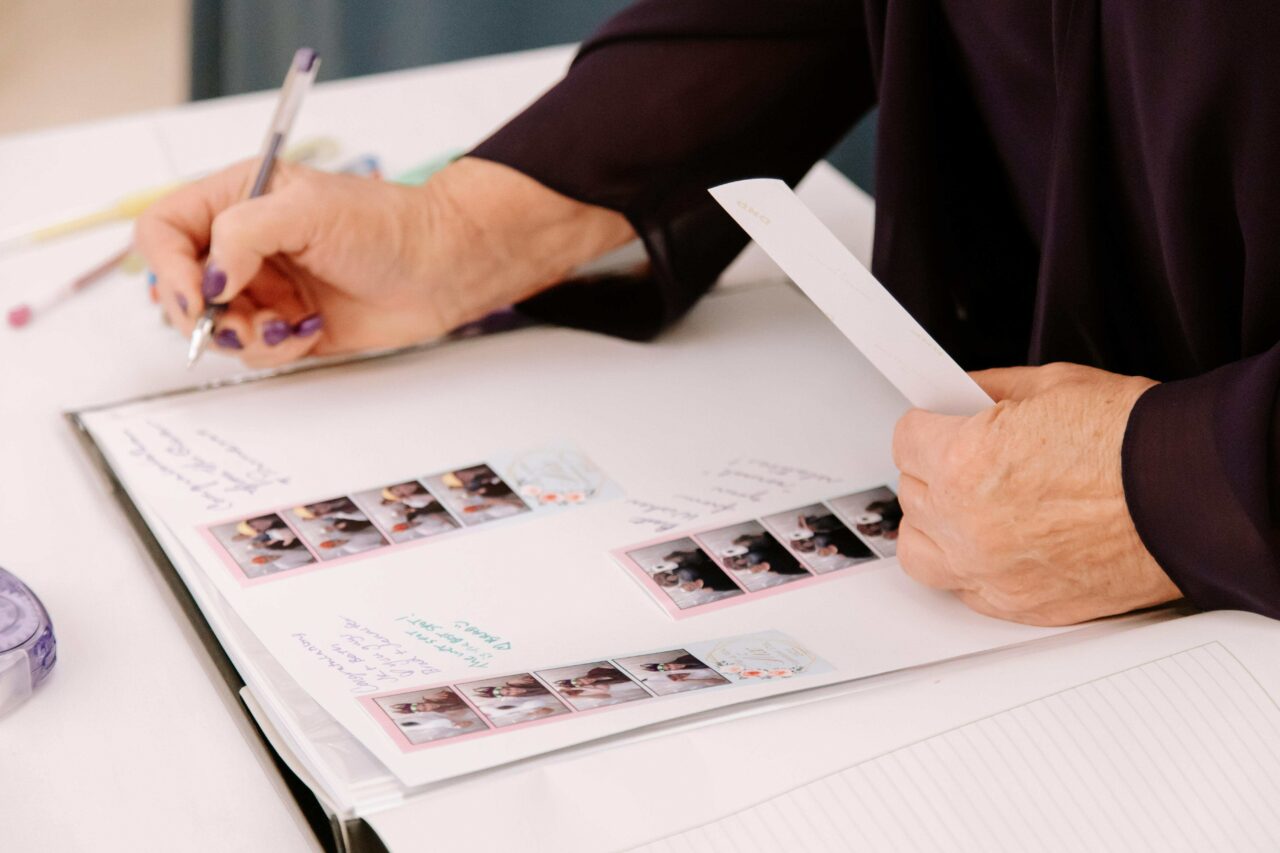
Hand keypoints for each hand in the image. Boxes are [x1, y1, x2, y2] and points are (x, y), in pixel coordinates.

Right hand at [135, 157, 633, 366]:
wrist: (444, 267)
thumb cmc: (386, 225)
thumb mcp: (306, 210)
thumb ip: (241, 234)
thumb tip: (207, 281)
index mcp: (237, 200)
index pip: (164, 230)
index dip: (167, 267)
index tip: (198, 297)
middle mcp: (244, 246)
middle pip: (179, 288)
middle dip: (203, 314)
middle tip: (237, 322)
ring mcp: (266, 289)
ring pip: (215, 328)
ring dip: (243, 336)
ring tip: (286, 326)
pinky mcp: (289, 327)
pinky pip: (255, 352)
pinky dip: (276, 350)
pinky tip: (311, 330)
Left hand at [891, 362, 1181, 624]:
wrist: (1194, 495)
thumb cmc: (1137, 442)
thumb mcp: (1052, 385)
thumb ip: (989, 391)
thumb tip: (960, 394)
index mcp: (965, 463)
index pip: (904, 440)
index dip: (927, 426)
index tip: (939, 426)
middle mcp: (967, 523)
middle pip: (912, 493)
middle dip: (936, 470)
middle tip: (968, 459)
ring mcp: (992, 571)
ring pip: (922, 551)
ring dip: (937, 526)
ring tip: (968, 506)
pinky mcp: (1021, 606)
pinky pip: (965, 590)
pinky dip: (973, 568)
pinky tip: (1000, 543)